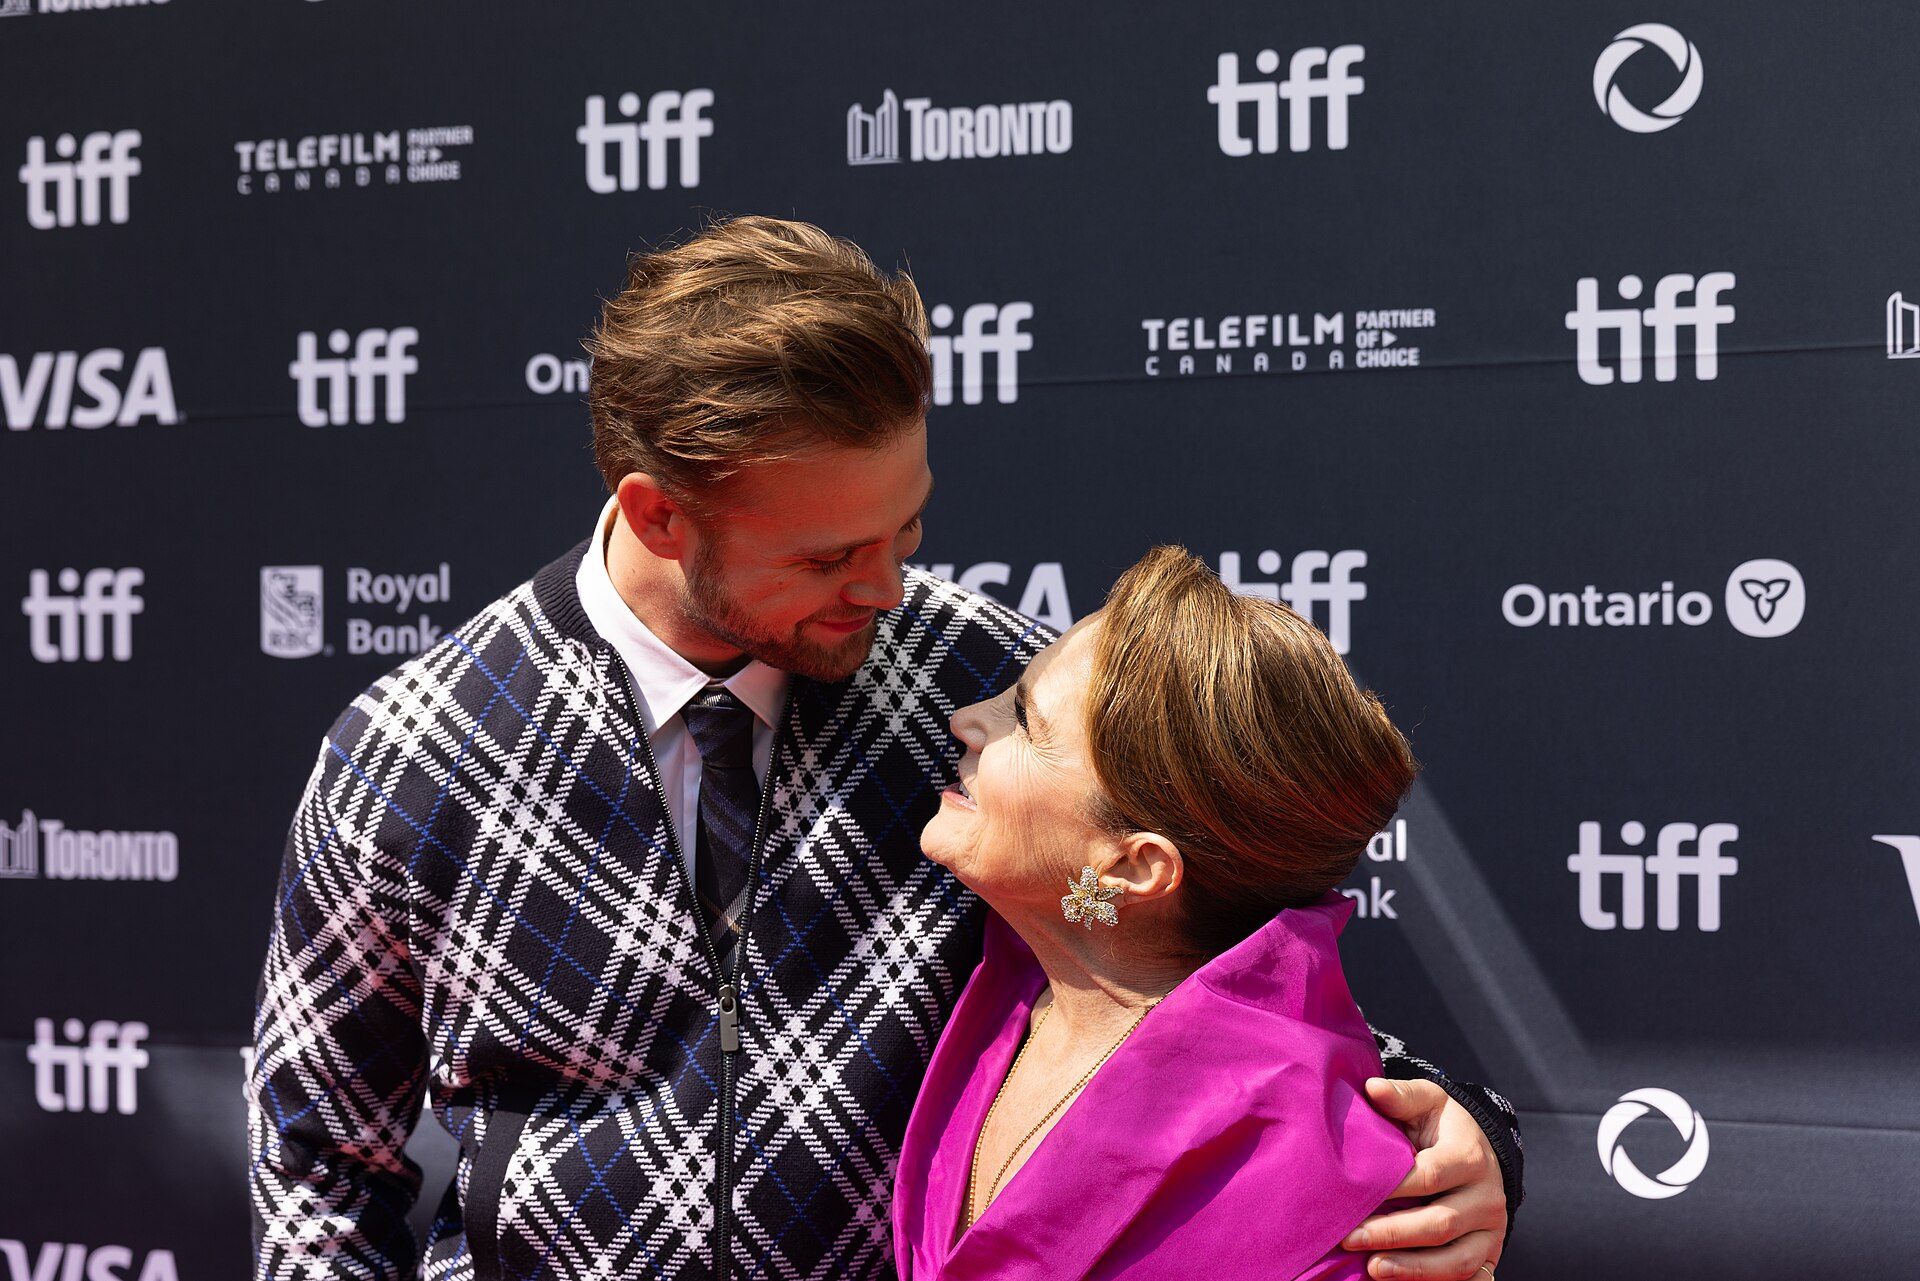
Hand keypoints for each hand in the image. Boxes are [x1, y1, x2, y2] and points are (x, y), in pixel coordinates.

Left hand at [1340, 1078, 1505, 1279]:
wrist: (1481, 1151)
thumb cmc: (1443, 1126)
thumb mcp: (1428, 1101)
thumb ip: (1402, 1096)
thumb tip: (1372, 1089)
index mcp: (1470, 1157)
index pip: (1430, 1176)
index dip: (1393, 1187)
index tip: (1355, 1193)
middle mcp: (1487, 1197)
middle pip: (1441, 1222)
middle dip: (1393, 1234)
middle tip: (1350, 1237)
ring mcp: (1491, 1230)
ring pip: (1456, 1258)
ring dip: (1413, 1268)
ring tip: (1373, 1269)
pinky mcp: (1488, 1253)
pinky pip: (1467, 1276)